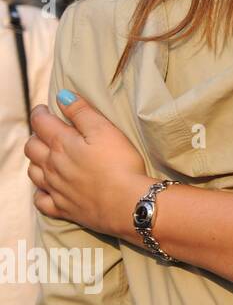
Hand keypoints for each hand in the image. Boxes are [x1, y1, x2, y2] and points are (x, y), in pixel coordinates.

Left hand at [25, 91, 152, 239]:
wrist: (128, 203)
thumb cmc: (120, 163)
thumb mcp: (105, 130)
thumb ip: (82, 112)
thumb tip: (62, 96)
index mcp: (62, 144)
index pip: (41, 123)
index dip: (40, 113)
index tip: (44, 108)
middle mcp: (53, 166)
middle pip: (32, 147)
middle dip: (36, 136)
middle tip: (46, 132)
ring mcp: (56, 188)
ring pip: (33, 172)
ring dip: (36, 161)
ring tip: (46, 157)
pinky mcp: (63, 208)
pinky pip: (42, 200)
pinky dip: (41, 192)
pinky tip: (47, 189)